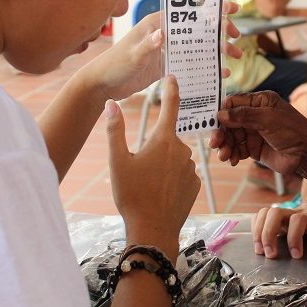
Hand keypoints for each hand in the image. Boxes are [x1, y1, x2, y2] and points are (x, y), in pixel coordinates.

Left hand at [82, 3, 241, 100]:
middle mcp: (164, 34)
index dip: (210, 9)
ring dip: (218, 50)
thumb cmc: (114, 66)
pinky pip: (192, 63)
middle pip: (198, 28)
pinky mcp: (167, 65)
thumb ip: (147, 46)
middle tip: (237, 37)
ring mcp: (167, 49)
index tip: (229, 9)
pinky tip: (220, 73)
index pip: (187, 13)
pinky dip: (207, 67)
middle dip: (220, 31)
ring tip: (236, 56)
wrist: (103, 86)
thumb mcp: (131, 57)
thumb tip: (162, 33)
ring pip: (199, 46)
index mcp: (156, 24)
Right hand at [105, 76, 199, 259]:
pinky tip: (160, 193)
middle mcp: (182, 150)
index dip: (171, 89)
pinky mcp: (195, 184)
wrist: (152, 229)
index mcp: (162, 140)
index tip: (173, 77)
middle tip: (138, 170)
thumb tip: (111, 103)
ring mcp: (191, 168)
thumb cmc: (132, 195)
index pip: (170, 106)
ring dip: (162, 165)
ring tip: (147, 186)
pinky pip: (181, 174)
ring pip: (174, 158)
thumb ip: (114, 130)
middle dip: (154, 148)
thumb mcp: (117, 161)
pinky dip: (171, 180)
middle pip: (166, 139)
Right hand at [210, 91, 306, 173]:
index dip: (221, 112)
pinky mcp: (254, 148)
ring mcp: (254, 132)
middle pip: (229, 122)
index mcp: (260, 101)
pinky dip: (232, 154)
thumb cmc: (293, 131)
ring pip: (231, 137)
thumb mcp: (268, 119)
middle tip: (215, 143)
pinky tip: (232, 160)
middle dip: (221, 132)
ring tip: (224, 156)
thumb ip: (244, 115)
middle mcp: (255, 115)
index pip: (233, 103)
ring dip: (225, 146)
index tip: (212, 122)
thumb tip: (221, 114)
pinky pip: (237, 149)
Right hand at [251, 197, 306, 258]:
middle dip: (268, 234)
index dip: (294, 238)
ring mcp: (283, 213)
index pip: (298, 220)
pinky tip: (258, 242)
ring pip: (264, 213)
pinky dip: (255, 229)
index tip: (297, 255)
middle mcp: (294, 212)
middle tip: (270, 254)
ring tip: (260, 251)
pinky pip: (260, 216)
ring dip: (258, 232)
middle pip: (274, 213)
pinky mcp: (276, 217)